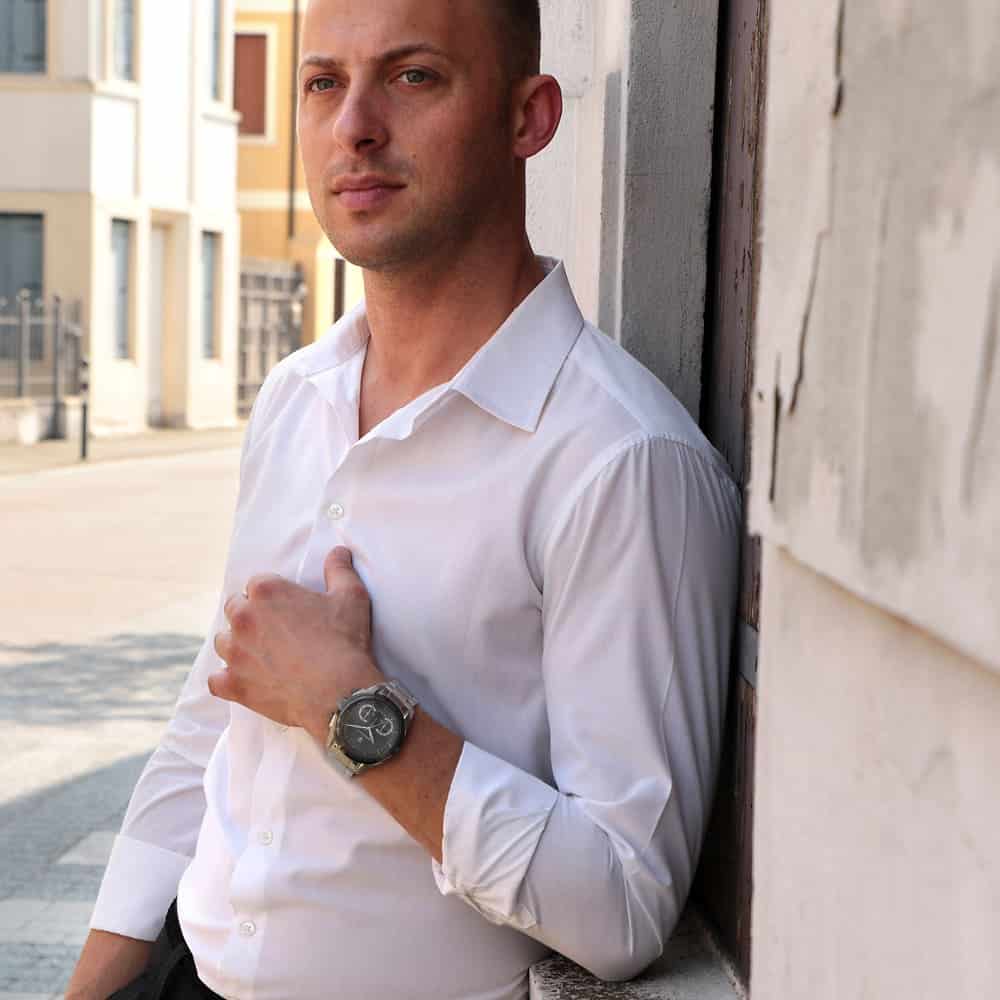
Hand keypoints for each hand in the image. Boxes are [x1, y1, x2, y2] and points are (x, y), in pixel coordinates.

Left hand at [210, 547, 382, 740]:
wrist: (339, 692)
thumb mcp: (350, 596)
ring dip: (236, 644)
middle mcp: (243, 618)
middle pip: (234, 608)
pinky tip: (243, 679)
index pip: (257, 583)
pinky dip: (227, 679)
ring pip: (222, 641)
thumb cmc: (344, 641)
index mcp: (266, 591)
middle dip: (250, 615)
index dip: (272, 594)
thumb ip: (340, 570)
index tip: (286, 606)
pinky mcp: (234, 684)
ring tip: (259, 653)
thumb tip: (339, 551)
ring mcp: (235, 653)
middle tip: (275, 629)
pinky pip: (216, 680)